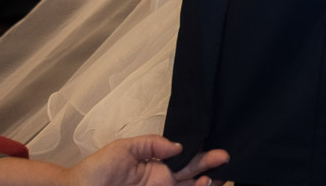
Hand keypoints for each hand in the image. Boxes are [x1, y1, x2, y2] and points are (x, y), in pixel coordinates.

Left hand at [0, 138, 230, 185]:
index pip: (187, 162)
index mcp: (158, 168)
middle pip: (192, 178)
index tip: (222, 154)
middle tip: (228, 166)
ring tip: (217, 179)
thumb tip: (179, 146)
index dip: (205, 158)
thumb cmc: (97, 169)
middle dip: (211, 172)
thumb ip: (152, 144)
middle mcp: (162, 183)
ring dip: (204, 185)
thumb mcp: (124, 148)